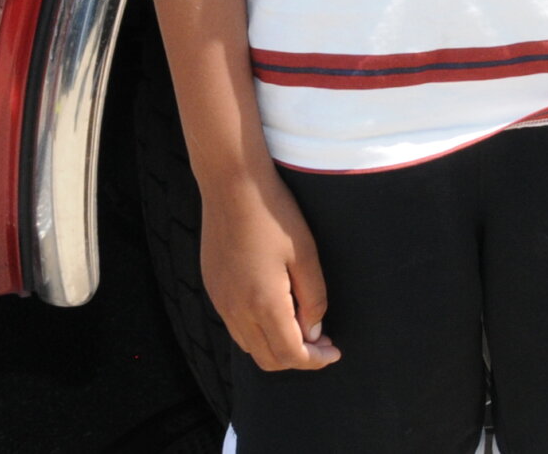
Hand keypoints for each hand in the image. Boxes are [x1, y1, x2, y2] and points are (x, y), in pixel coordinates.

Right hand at [201, 166, 340, 370]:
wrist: (232, 186)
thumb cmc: (275, 215)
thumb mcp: (306, 254)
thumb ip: (313, 298)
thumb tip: (314, 331)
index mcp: (263, 304)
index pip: (290, 354)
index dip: (315, 360)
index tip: (334, 352)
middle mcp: (236, 310)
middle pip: (268, 358)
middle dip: (298, 359)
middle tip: (323, 342)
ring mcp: (221, 301)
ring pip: (249, 346)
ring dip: (276, 347)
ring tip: (302, 327)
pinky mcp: (213, 288)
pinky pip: (236, 327)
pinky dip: (258, 332)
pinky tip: (276, 311)